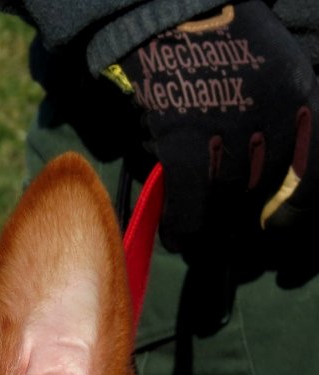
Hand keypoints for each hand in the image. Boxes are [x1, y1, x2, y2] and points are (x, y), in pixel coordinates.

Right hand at [105, 1, 318, 250]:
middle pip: (265, 192)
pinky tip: (178, 238)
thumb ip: (284, 120)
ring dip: (212, 231)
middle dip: (246, 223)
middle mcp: (272, 118)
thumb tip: (270, 179)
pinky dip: (183, 225)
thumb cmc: (228, 42)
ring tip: (200, 243)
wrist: (178, 12)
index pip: (314, 172)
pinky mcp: (185, 140)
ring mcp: (227, 131)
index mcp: (302, 99)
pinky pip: (189, 200)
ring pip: (226, 202)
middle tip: (230, 238)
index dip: (299, 210)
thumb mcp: (279, 71)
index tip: (280, 226)